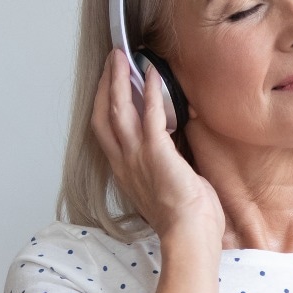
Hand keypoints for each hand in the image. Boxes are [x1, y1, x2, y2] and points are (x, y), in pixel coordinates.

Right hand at [88, 49, 224, 249]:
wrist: (189, 235)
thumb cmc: (184, 220)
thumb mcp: (165, 189)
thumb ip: (162, 168)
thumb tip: (172, 156)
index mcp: (125, 171)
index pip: (104, 131)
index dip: (104, 104)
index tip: (109, 85)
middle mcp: (125, 161)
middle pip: (104, 114)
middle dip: (106, 84)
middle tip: (112, 61)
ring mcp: (137, 156)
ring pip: (119, 109)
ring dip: (120, 80)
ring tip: (122, 57)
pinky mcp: (156, 152)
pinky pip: (150, 114)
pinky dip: (151, 91)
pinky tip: (152, 73)